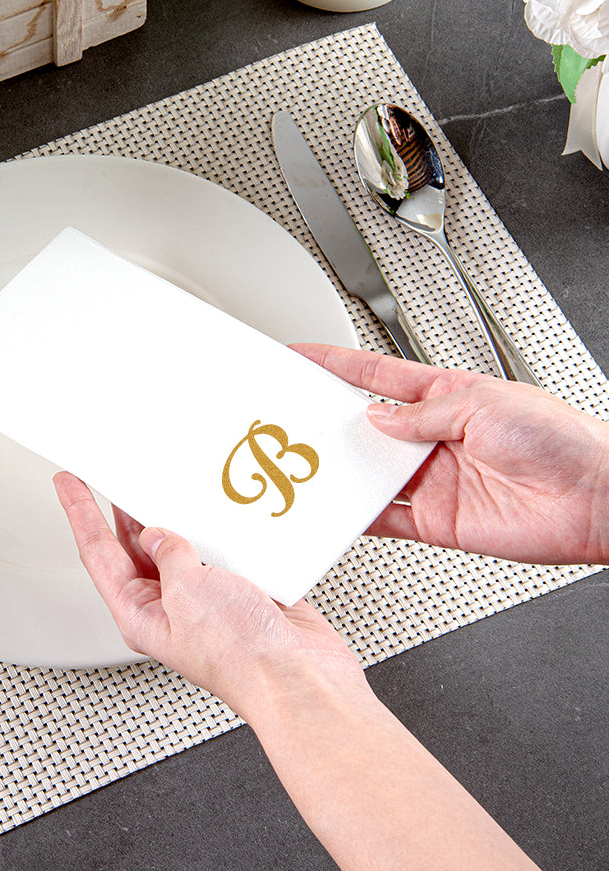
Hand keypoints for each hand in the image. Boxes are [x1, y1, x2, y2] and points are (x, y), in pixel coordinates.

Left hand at [53, 471, 365, 720]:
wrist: (298, 679)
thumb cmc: (241, 659)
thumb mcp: (188, 591)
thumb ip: (168, 555)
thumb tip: (159, 535)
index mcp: (140, 613)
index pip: (97, 553)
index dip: (80, 512)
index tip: (68, 482)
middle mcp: (168, 606)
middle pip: (133, 546)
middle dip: (123, 509)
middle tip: (112, 472)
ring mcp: (203, 599)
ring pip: (177, 545)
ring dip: (174, 516)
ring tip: (163, 482)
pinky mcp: (238, 592)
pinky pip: (217, 550)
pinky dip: (215, 528)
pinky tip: (217, 511)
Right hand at [293, 343, 608, 565]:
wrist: (597, 499)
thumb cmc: (562, 440)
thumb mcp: (484, 404)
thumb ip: (423, 414)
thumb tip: (378, 420)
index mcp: (447, 397)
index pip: (378, 376)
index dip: (338, 364)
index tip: (304, 357)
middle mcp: (435, 438)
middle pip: (368, 427)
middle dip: (332, 422)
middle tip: (298, 420)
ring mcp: (433, 479)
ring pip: (370, 474)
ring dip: (342, 471)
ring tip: (310, 466)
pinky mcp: (437, 520)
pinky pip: (386, 518)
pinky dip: (359, 517)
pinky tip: (339, 511)